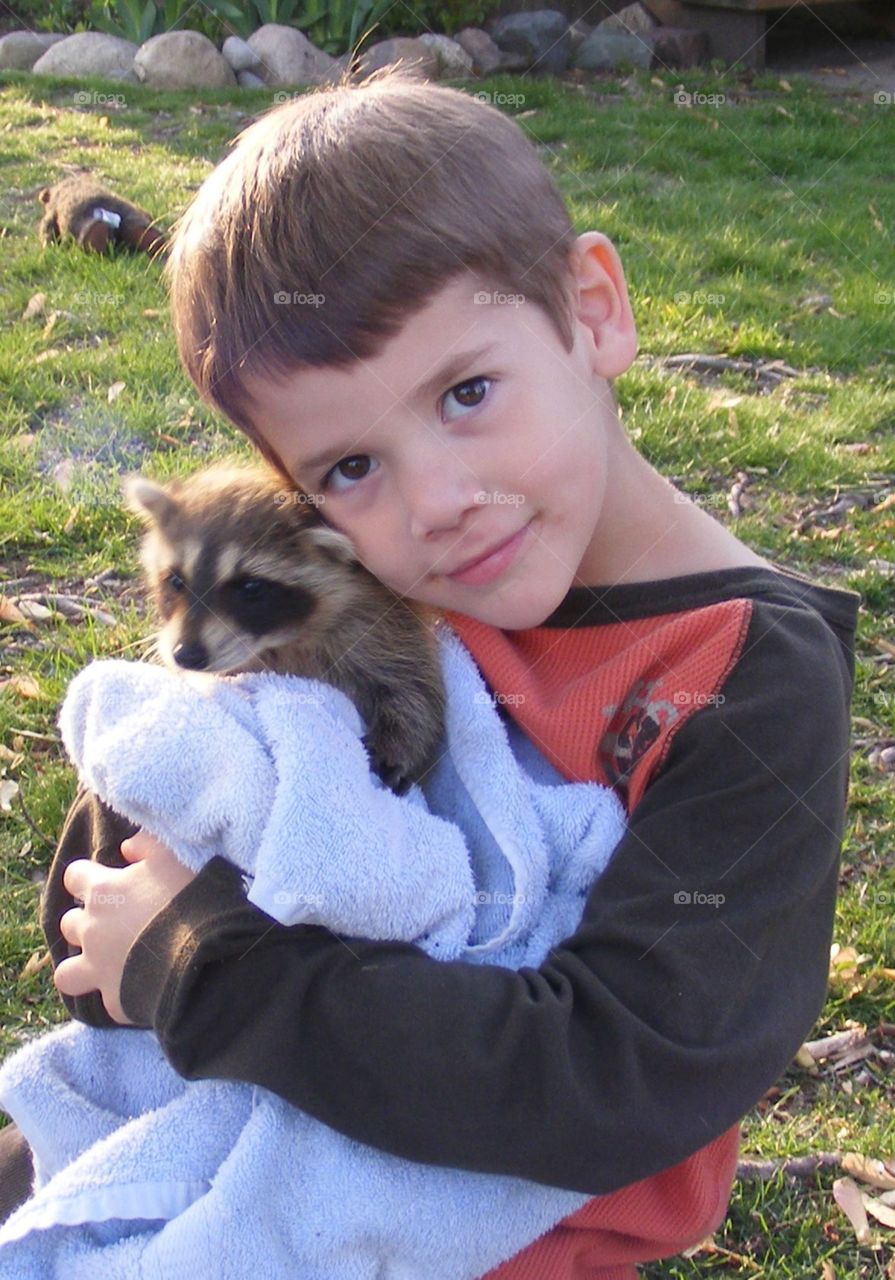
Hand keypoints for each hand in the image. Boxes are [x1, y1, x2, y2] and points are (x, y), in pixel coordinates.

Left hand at [55, 830, 195, 1024]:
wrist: (204, 956)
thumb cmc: (190, 899)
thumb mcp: (173, 857)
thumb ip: (146, 844)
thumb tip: (126, 847)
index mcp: (104, 892)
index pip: (74, 876)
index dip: (88, 877)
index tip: (108, 880)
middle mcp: (92, 930)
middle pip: (68, 923)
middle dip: (86, 921)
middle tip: (115, 922)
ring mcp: (98, 969)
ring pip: (66, 972)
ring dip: (81, 966)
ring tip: (106, 963)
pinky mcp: (114, 1001)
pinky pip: (105, 1001)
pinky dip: (118, 996)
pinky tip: (136, 990)